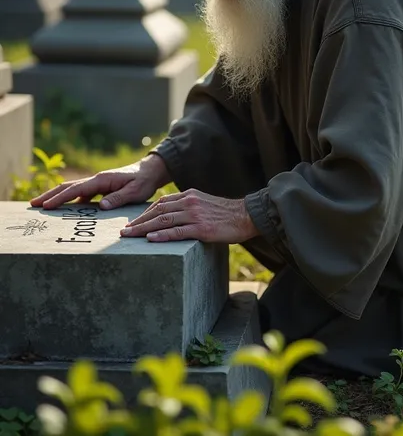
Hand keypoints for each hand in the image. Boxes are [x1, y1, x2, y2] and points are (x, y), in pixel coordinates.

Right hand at [30, 154, 170, 209]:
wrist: (149, 172)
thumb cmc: (143, 182)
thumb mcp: (134, 192)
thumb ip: (118, 198)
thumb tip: (101, 206)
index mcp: (101, 180)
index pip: (76, 189)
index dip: (60, 198)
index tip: (46, 206)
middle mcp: (96, 180)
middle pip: (67, 187)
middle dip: (50, 195)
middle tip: (33, 205)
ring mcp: (96, 184)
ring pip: (72, 190)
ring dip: (56, 197)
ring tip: (41, 206)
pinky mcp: (99, 189)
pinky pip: (80, 195)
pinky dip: (68, 201)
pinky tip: (62, 210)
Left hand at [120, 188, 258, 242]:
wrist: (246, 216)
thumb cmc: (226, 214)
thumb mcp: (204, 204)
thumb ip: (189, 207)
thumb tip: (172, 217)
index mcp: (189, 195)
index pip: (161, 203)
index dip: (145, 213)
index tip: (133, 222)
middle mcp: (189, 202)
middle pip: (158, 211)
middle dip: (139, 222)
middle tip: (124, 232)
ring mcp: (195, 215)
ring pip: (164, 221)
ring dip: (144, 229)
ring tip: (130, 237)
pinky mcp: (202, 228)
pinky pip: (178, 232)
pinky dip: (162, 235)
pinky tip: (150, 240)